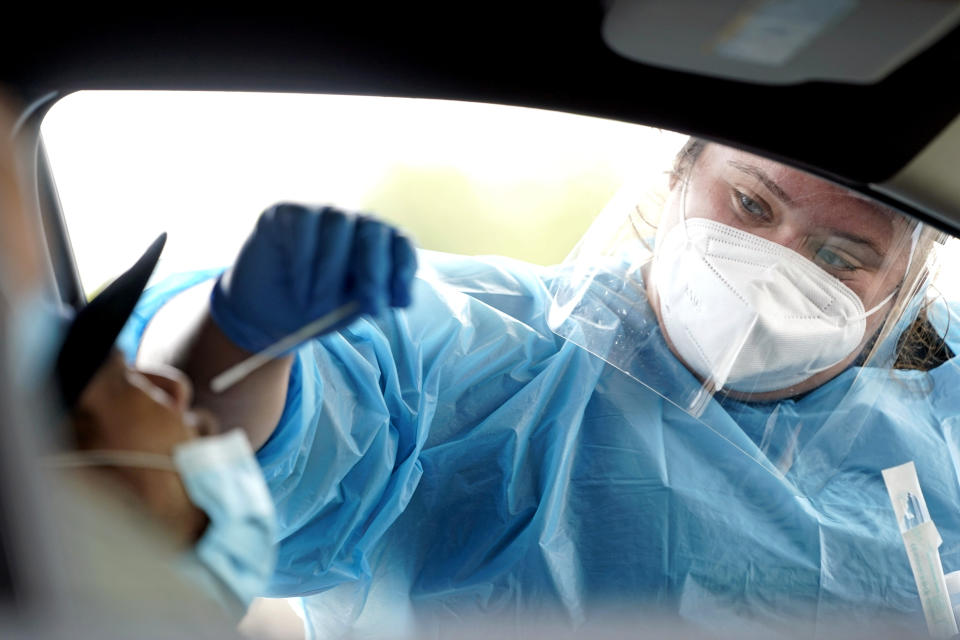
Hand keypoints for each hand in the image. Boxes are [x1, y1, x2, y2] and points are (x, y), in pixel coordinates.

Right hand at [210, 203, 416, 353]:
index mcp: (377, 244)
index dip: (404, 268)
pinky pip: (304, 228)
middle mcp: (353, 222)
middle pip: (373, 232)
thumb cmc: (315, 309)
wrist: (266, 314)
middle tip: (370, 307)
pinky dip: (305, 265)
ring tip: (319, 310)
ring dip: (331, 275)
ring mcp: (321, 212)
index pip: (400, 243)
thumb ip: (372, 296)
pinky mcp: (288, 211)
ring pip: (338, 228)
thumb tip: (400, 298)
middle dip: (374, 273)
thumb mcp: (350, 308)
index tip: (401, 300)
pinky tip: (301, 292)